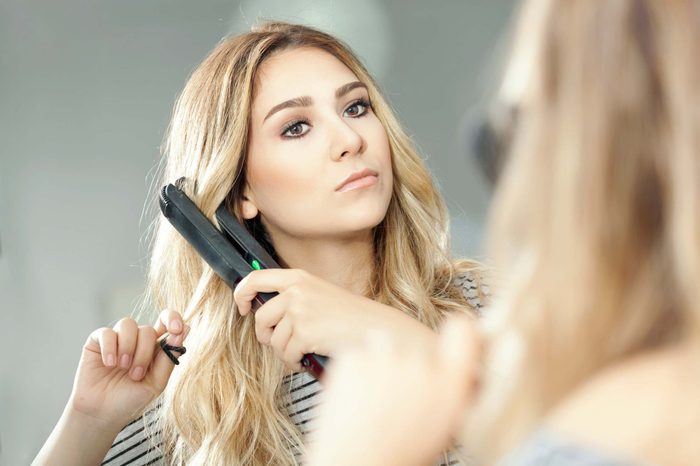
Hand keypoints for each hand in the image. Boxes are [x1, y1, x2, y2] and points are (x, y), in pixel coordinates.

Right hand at [68, 310, 189, 428]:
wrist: (101, 415)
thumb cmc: (130, 401)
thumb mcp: (156, 383)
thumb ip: (169, 357)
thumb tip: (186, 329)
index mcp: (156, 348)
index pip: (168, 321)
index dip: (173, 318)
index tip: (177, 329)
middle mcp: (138, 340)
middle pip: (147, 329)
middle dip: (144, 352)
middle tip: (136, 375)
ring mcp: (118, 339)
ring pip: (128, 324)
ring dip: (128, 347)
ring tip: (122, 368)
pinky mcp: (97, 341)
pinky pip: (106, 332)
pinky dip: (109, 348)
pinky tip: (108, 363)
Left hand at [234, 269, 432, 370]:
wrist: (374, 328)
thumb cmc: (349, 316)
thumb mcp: (318, 294)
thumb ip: (292, 297)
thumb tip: (262, 312)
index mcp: (297, 277)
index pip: (255, 278)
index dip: (241, 294)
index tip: (243, 307)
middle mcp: (296, 290)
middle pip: (260, 317)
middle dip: (267, 335)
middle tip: (282, 342)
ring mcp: (299, 310)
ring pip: (273, 340)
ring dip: (285, 351)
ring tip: (303, 350)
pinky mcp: (304, 331)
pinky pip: (286, 354)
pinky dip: (295, 361)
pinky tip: (309, 356)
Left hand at [306, 315, 479, 465]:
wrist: (354, 464)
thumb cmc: (397, 455)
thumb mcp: (442, 427)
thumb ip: (451, 392)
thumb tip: (461, 372)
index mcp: (449, 385)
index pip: (463, 332)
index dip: (458, 331)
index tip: (454, 334)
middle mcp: (420, 365)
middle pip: (415, 345)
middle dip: (406, 362)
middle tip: (395, 395)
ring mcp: (385, 357)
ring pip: (384, 343)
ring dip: (379, 360)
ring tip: (372, 395)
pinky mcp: (353, 356)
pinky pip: (356, 351)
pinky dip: (354, 368)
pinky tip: (354, 395)